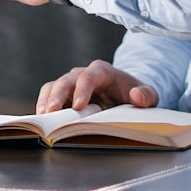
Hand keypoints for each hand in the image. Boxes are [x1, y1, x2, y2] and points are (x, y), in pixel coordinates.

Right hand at [36, 60, 157, 113]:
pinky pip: (49, 96)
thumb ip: (147, 94)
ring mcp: (72, 84)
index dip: (83, 89)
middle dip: (58, 95)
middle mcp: (83, 74)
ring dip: (46, 100)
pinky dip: (43, 106)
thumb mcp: (149, 95)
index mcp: (103, 71)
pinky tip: (41, 119)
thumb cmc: (135, 93)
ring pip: (53, 86)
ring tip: (42, 116)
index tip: (80, 106)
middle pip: (66, 80)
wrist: (125, 94)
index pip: (90, 76)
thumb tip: (136, 96)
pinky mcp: (64, 95)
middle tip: (51, 112)